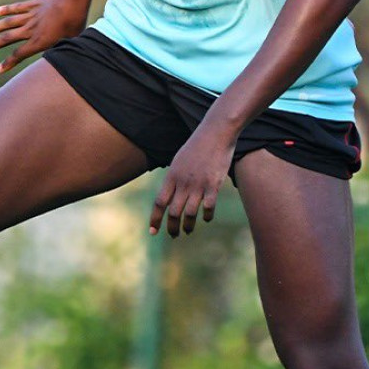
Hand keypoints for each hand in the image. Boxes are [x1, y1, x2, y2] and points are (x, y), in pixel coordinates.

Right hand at [0, 0, 89, 72]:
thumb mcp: (70, 43)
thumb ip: (60, 53)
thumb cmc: (76, 23)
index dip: (8, 63)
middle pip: (5, 39)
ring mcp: (30, 16)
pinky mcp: (33, 4)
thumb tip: (58, 63)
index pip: (19, 55)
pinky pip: (17, 8)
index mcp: (39, 41)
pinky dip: (6, 10)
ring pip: (6, 23)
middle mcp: (30, 29)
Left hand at [149, 123, 236, 237]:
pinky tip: (207, 218)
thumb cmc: (197, 146)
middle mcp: (183, 182)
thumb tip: (168, 194)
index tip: (152, 231)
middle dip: (171, 227)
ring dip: (188, 226)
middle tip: (173, 235)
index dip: (155, 219)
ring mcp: (198, 184)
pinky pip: (208, 207)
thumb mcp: (179, 161)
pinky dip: (207, 216)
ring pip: (190, 213)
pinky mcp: (214, 184)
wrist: (215, 133)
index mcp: (172, 176)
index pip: (159, 202)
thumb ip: (173, 178)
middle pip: (173, 212)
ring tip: (187, 231)